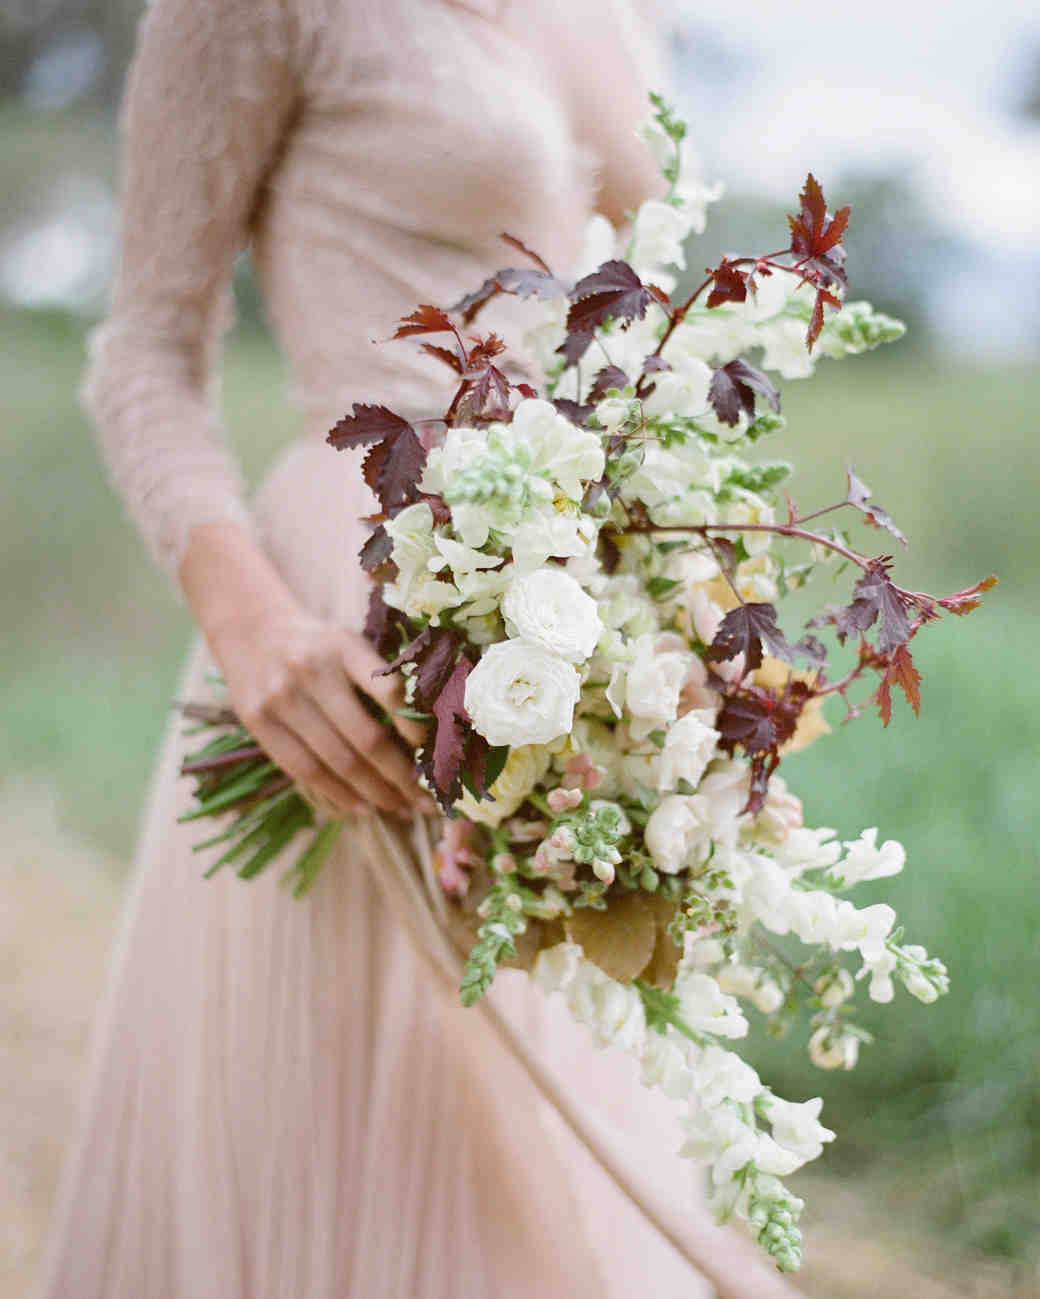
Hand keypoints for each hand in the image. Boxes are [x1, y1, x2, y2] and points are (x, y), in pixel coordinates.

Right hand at [208, 604, 433, 819]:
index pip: (389, 691)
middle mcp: (311, 671)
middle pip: (366, 739)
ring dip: (374, 793)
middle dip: (401, 777)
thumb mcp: (349, 643)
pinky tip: (361, 806)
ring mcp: (280, 698)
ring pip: (337, 762)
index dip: (413, 727)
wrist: (249, 629)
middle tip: (424, 800)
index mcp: (344, 646)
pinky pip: (304, 770)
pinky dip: (338, 794)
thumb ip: (379, 678)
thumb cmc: (317, 644)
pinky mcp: (257, 722)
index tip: (431, 751)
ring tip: (399, 807)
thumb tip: (422, 737)